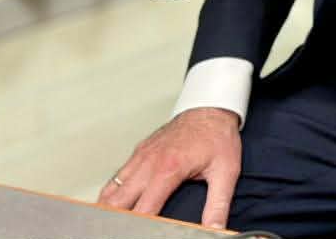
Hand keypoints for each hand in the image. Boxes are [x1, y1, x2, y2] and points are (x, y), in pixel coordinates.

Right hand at [96, 107, 242, 227]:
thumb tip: (215, 229)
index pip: (143, 209)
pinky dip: (111, 193)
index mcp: (168, 169)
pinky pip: (117, 177)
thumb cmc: (217, 137)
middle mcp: (149, 162)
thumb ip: (218, 205)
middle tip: (116, 232)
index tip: (139, 233)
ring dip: (109, 208)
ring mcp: (141, 156)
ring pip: (111, 189)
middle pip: (118, 201)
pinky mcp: (139, 152)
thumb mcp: (225, 172)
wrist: (211, 108)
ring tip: (109, 225)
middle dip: (116, 221)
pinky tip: (112, 205)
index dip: (139, 227)